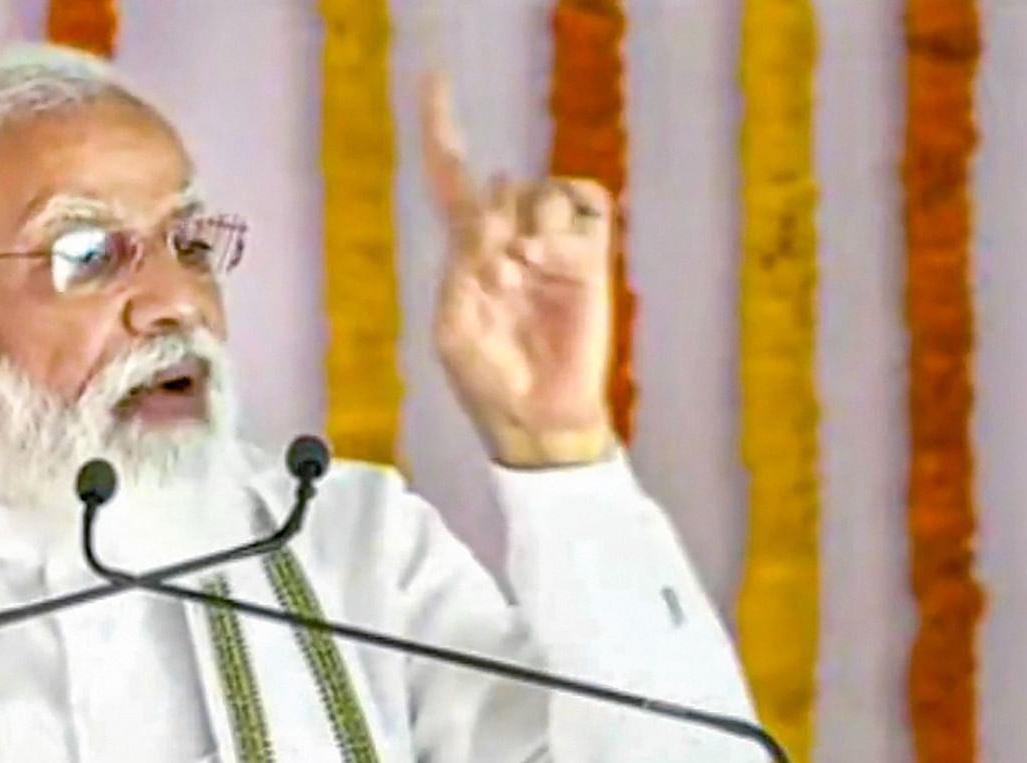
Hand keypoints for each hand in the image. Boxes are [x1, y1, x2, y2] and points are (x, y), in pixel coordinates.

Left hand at [420, 73, 617, 466]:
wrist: (537, 418)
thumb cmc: (487, 381)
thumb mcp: (455, 326)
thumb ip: (464, 264)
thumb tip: (494, 211)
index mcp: (466, 253)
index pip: (451, 179)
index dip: (441, 131)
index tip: (434, 79)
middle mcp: (509, 238)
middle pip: (500, 185)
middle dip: (494, 224)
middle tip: (502, 278)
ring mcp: (552, 246)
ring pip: (540, 190)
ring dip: (531, 230)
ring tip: (530, 279)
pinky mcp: (592, 257)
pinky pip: (585, 204)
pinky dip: (568, 227)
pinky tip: (560, 263)